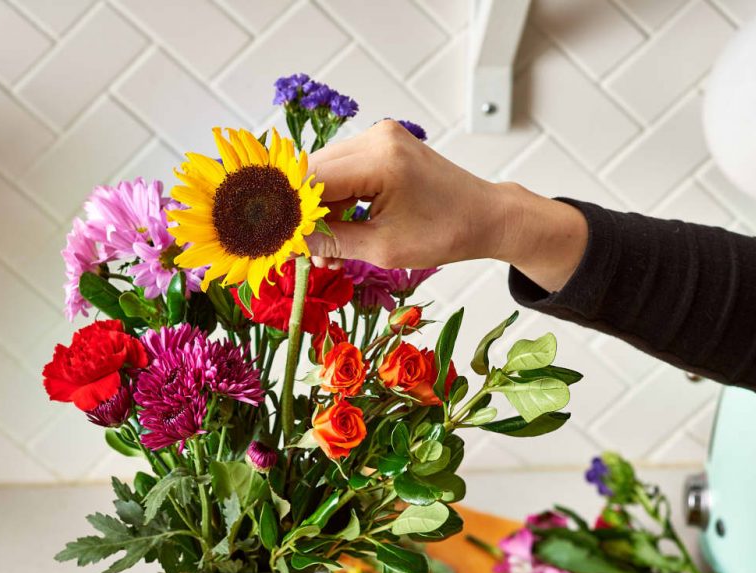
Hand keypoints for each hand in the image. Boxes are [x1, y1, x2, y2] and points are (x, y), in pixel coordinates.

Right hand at [304, 119, 587, 292]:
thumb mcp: (382, 248)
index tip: (270, 238)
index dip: (285, 211)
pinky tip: (340, 232)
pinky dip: (336, 200)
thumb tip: (287, 242)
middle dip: (301, 213)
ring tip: (328, 253)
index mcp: (379, 160)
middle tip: (299, 252)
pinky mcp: (382, 143)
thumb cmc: (444, 235)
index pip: (310, 181)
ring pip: (323, 172)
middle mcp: (375, 137)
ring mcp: (379, 136)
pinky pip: (342, 170)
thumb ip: (331, 241)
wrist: (485, 216)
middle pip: (311, 173)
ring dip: (318, 211)